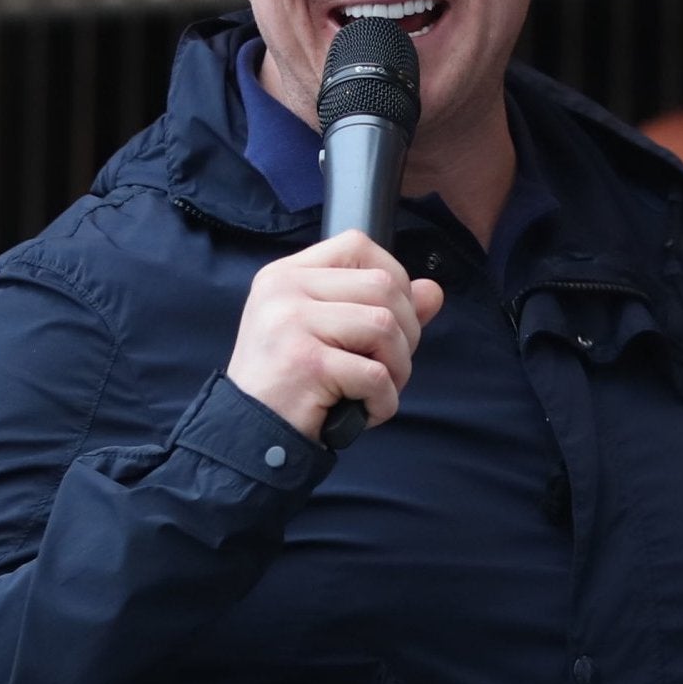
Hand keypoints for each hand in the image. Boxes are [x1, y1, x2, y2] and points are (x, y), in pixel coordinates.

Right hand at [225, 231, 444, 442]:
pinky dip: (383, 402)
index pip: (357, 245)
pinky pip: (375, 374)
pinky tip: (362, 413)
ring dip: (397, 369)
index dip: (393, 278)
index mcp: (286, 275)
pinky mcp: (305, 362)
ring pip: (385, 327)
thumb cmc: (291, 387)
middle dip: (406, 333)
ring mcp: (291, 322)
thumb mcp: (331, 336)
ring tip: (375, 392)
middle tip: (387, 368)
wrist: (249, 438)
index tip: (392, 317)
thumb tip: (433, 290)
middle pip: (382, 286)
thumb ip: (380, 308)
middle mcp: (284, 290)